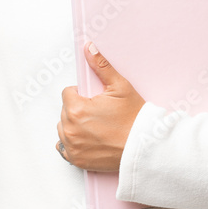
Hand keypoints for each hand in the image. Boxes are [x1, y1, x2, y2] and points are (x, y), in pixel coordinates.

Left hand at [57, 42, 145, 171]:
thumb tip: (89, 48)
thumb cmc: (134, 119)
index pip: (67, 93)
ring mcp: (72, 146)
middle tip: (99, 113)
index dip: (82, 94)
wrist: (143, 147)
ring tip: (96, 126)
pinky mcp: (76, 159)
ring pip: (64, 128)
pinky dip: (73, 143)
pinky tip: (88, 139)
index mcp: (76, 109)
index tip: (95, 99)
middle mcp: (70, 129)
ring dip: (74, 125)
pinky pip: (64, 147)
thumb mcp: (120, 87)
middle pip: (65, 110)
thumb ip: (101, 66)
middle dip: (78, 109)